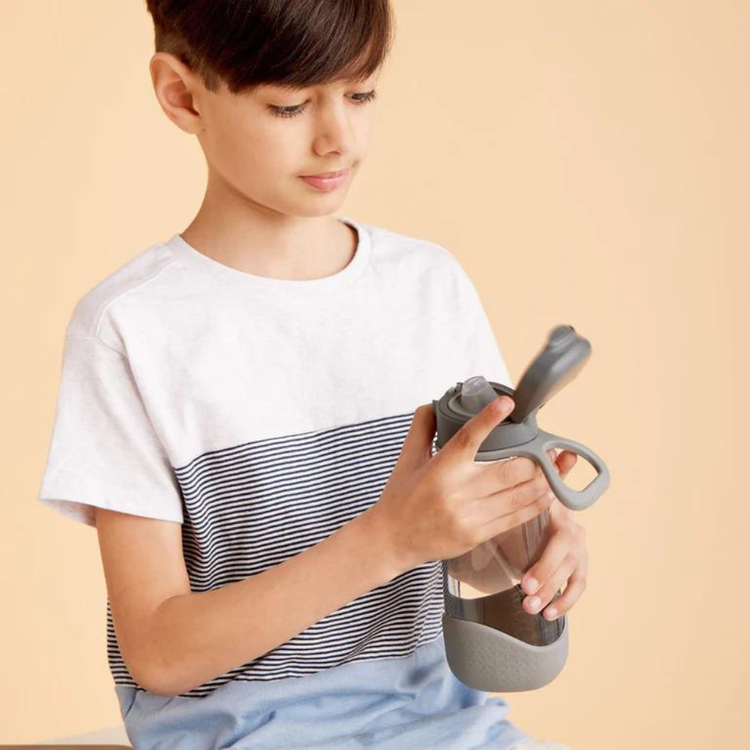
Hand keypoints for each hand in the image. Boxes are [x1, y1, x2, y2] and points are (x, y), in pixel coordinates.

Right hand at [369, 397, 556, 573]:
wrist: (393, 540)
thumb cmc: (401, 497)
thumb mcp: (407, 459)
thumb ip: (422, 428)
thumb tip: (434, 403)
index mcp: (441, 468)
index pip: (469, 438)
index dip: (489, 419)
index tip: (508, 403)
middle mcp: (457, 492)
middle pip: (510, 471)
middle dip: (536, 459)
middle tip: (548, 447)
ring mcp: (469, 516)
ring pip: (520, 495)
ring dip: (544, 480)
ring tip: (554, 467)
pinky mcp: (478, 535)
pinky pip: (516, 518)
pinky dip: (536, 503)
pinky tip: (547, 493)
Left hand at [520, 450, 588, 621]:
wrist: (531, 507)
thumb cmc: (522, 497)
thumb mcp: (521, 489)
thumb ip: (540, 474)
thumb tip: (561, 451)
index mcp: (560, 510)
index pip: (561, 538)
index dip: (546, 562)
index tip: (525, 580)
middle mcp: (574, 529)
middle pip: (565, 559)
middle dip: (544, 578)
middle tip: (523, 593)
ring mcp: (578, 548)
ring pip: (572, 572)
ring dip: (553, 591)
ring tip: (530, 606)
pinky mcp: (578, 564)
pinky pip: (578, 584)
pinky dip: (565, 600)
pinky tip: (550, 614)